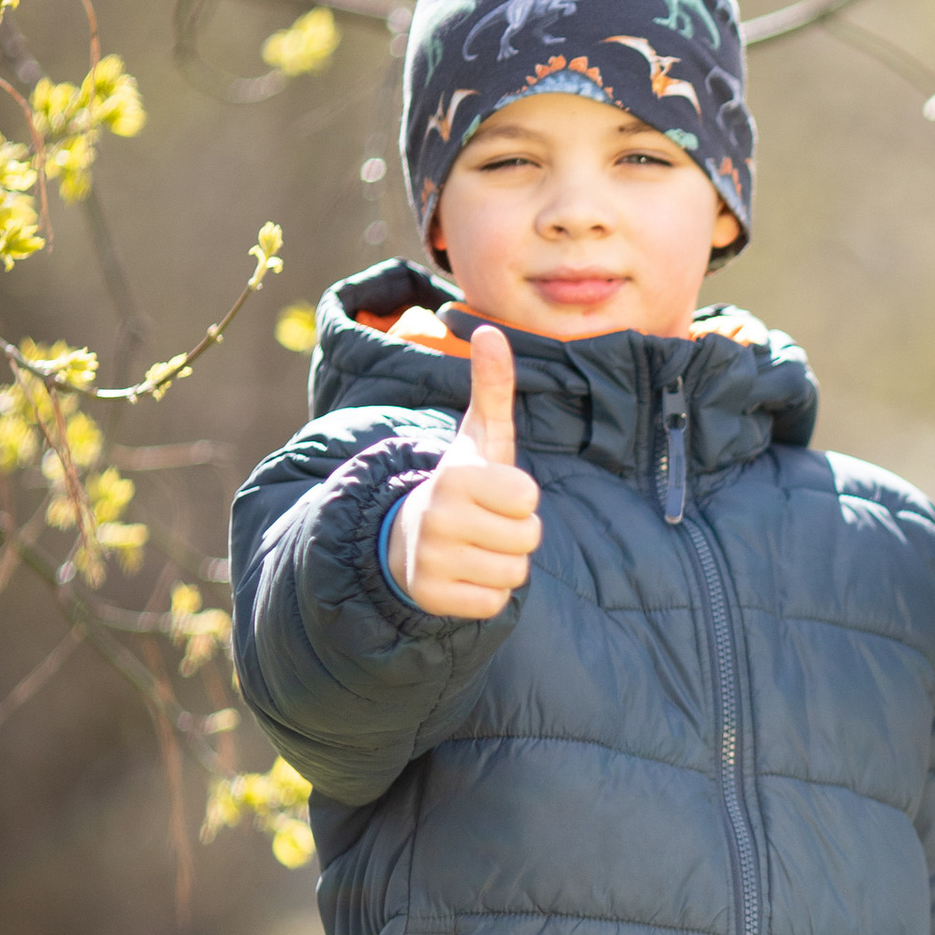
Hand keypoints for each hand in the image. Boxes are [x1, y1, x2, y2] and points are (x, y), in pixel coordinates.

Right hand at [390, 322, 540, 619]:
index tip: (493, 493)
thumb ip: (491, 389)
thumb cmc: (459, 485)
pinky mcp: (432, 598)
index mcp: (455, 477)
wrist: (406, 539)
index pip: (529, 497)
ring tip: (476, 547)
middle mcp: (438, 517)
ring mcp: (431, 560)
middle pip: (528, 538)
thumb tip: (492, 331)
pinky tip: (465, 574)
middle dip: (516, 533)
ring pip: (514, 573)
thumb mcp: (477, 439)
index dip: (519, 497)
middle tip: (485, 524)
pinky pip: (495, 603)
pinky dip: (488, 593)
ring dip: (504, 563)